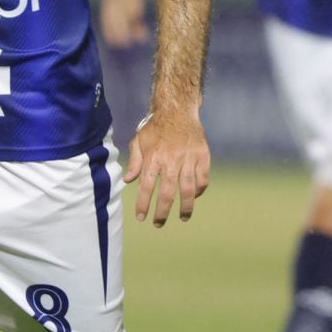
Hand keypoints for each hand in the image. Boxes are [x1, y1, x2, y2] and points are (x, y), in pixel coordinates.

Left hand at [123, 108, 209, 225]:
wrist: (178, 108)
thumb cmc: (156, 126)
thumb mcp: (139, 140)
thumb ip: (134, 161)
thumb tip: (128, 181)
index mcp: (154, 156)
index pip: (147, 186)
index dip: (144, 204)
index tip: (141, 217)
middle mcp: (171, 159)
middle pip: (168, 193)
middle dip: (162, 212)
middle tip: (159, 223)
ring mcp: (189, 158)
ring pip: (188, 189)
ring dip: (185, 207)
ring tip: (182, 217)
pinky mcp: (202, 155)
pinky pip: (203, 178)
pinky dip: (199, 190)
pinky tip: (195, 196)